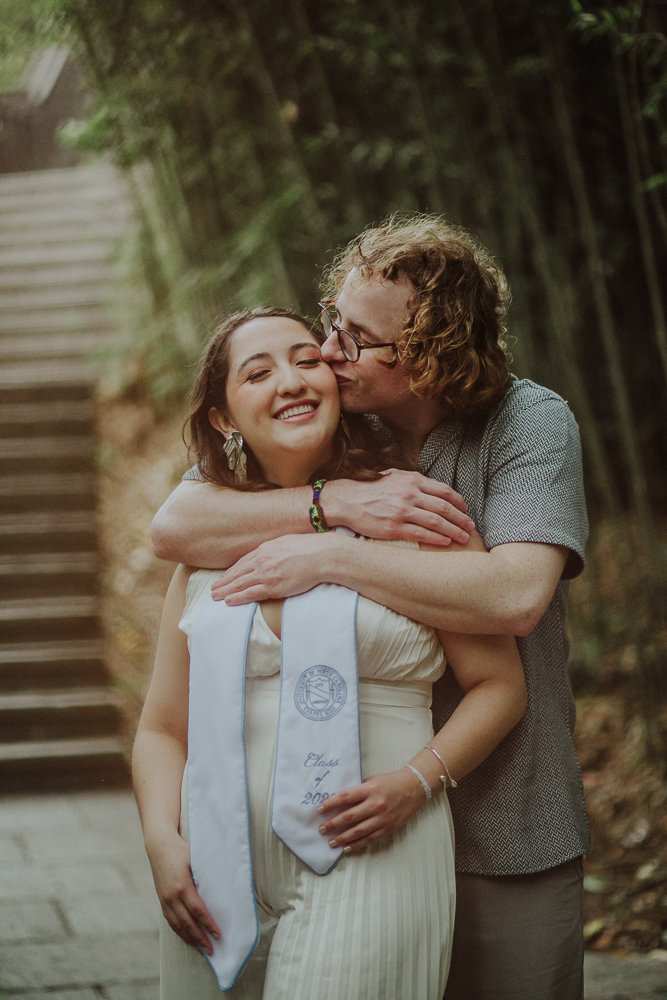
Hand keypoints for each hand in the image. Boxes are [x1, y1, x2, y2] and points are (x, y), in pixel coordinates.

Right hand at [147, 829, 219, 953]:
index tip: (218, 934)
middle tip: (212, 950)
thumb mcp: (195, 859)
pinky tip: (187, 937)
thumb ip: (205, 876)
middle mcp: (172, 896)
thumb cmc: (181, 851)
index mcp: (182, 886)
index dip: (208, 924)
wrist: (159, 846)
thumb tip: (221, 890)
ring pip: (178, 925)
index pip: (198, 910)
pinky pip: (170, 921)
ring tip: (201, 949)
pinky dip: (179, 931)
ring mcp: (165, 900)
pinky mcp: (162, 901)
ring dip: (190, 938)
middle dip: (200, 937)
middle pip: (187, 922)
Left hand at [212, 533, 337, 603]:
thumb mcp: (287, 542)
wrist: (322, 555)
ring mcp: (266, 574)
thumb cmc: (309, 548)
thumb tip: (272, 552)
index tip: (225, 577)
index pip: (243, 562)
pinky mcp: (273, 586)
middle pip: (237, 573)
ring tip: (215, 597)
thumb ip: (275, 549)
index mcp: (265, 549)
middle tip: (213, 589)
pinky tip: (229, 601)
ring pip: (240, 584)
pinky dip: (238, 598)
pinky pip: (251, 593)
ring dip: (226, 591)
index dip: (232, 571)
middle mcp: (262, 561)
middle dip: (223, 582)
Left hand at [316, 767, 429, 852]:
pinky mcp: (388, 828)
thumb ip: (358, 790)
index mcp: (370, 789)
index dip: (331, 804)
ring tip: (330, 842)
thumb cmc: (390, 782)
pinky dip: (357, 844)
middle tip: (321, 829)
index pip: (345, 797)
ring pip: (358, 831)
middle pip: (349, 817)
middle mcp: (375, 804)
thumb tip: (339, 800)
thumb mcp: (373, 780)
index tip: (320, 810)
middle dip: (333, 824)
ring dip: (342, 838)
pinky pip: (370, 838)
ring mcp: (382, 818)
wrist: (414, 789)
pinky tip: (346, 847)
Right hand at [324, 470, 473, 545]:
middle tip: (471, 527)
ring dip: (454, 530)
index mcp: (411, 480)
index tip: (466, 510)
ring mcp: (402, 511)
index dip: (459, 501)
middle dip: (461, 518)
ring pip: (437, 521)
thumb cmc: (370, 489)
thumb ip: (413, 481)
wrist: (346, 500)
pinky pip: (421, 534)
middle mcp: (409, 494)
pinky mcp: (394, 527)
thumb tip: (432, 488)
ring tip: (464, 537)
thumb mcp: (394, 477)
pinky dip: (437, 538)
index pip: (444, 490)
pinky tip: (446, 542)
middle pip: (445, 507)